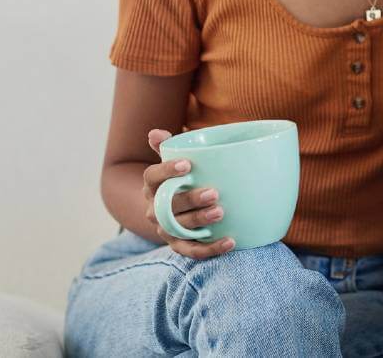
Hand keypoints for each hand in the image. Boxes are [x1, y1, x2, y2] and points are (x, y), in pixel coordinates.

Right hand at [141, 128, 233, 258]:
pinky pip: (192, 250)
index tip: (187, 164)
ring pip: (179, 228)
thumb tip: (155, 133)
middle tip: (214, 192)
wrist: (172, 208)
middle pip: (168, 205)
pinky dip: (211, 248)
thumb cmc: (181, 178)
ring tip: (221, 213)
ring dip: (200, 221)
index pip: (152, 177)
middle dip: (190, 199)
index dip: (167, 170)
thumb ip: (169, 147)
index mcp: (152, 186)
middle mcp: (155, 209)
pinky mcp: (179, 245)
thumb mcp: (175, 160)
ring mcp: (166, 229)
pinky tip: (231, 241)